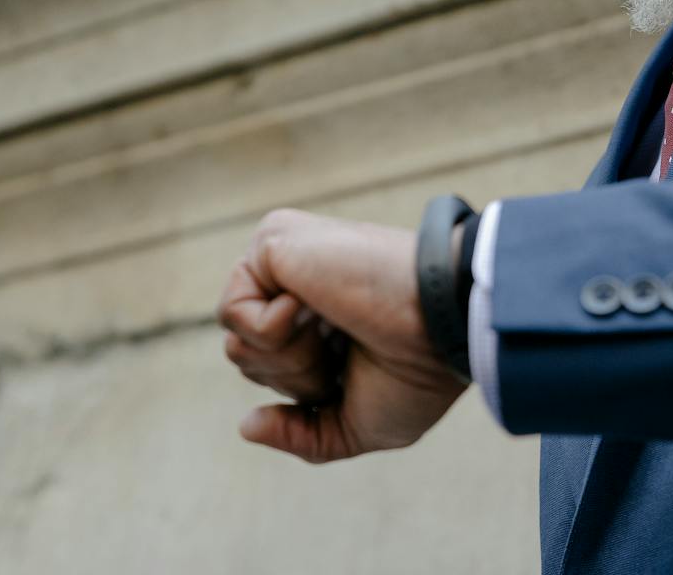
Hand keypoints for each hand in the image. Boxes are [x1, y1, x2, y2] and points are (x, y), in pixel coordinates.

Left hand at [218, 208, 466, 462]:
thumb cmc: (418, 372)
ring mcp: (286, 258)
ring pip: (236, 339)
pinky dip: (274, 331)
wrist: (440, 325)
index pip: (269, 365)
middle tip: (346, 349)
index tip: (354, 370)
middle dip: (294, 377)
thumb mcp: (358, 425)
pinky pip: (232, 312)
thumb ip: (302, 434)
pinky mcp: (273, 239)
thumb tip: (246, 427)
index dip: (306, 387)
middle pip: (245, 356)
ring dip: (289, 358)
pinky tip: (316, 305)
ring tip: (335, 328)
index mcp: (321, 315)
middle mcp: (299, 282)